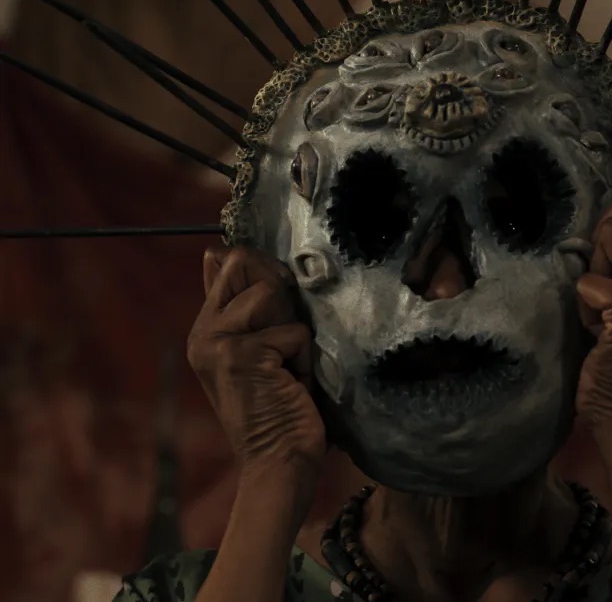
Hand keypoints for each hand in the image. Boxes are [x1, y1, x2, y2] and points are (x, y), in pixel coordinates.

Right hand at [187, 247, 325, 482]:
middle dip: (279, 292)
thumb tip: (221, 254)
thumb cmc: (280, 409)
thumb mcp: (261, 351)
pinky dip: (305, 359)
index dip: (264, 270)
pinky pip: (294, 332)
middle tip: (284, 341)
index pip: (227, 261)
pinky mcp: (241, 355)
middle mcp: (203, 332)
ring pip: (271, 293)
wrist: (278, 462)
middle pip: (244, 262)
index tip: (281, 304)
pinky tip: (293, 385)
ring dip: (294, 332)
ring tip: (286, 367)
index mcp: (205, 328)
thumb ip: (247, 308)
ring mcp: (217, 343)